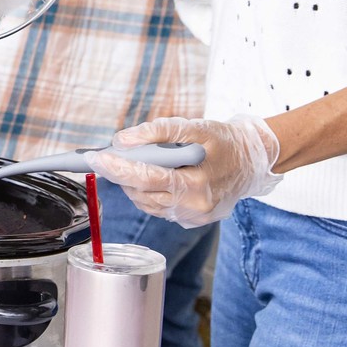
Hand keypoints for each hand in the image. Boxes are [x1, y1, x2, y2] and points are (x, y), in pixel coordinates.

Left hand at [90, 115, 282, 227]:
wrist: (252, 162)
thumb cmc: (223, 141)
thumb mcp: (195, 127)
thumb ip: (159, 131)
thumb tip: (122, 140)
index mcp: (199, 184)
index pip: (148, 178)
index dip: (118, 168)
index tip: (94, 158)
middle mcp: (195, 206)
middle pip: (143, 192)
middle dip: (118, 175)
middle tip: (100, 158)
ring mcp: (194, 217)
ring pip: (147, 203)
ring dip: (131, 184)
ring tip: (125, 164)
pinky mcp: (191, 220)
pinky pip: (158, 208)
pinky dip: (146, 192)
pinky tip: (146, 177)